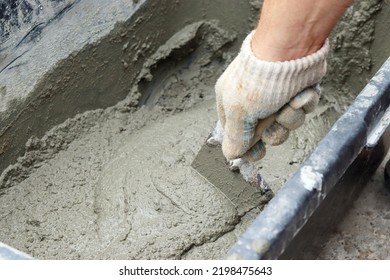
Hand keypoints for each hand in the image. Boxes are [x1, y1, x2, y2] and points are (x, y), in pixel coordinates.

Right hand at [215, 31, 328, 160]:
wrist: (291, 49)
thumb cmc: (259, 79)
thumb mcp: (238, 113)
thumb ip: (234, 138)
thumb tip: (230, 155)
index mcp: (231, 104)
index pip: (237, 135)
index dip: (248, 146)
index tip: (257, 153)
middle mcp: (253, 101)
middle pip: (265, 134)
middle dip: (274, 132)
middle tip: (274, 123)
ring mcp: (276, 97)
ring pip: (286, 124)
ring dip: (290, 118)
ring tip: (290, 103)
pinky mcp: (296, 91)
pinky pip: (302, 111)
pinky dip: (304, 104)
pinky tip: (301, 92)